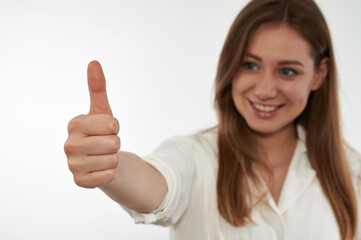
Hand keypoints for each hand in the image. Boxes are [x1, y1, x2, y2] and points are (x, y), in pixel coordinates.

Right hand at [64, 61, 119, 187]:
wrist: (102, 160)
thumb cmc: (102, 133)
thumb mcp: (103, 111)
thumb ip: (98, 88)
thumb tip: (94, 62)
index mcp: (74, 124)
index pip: (111, 124)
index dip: (116, 127)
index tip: (107, 130)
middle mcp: (69, 145)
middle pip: (113, 143)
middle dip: (116, 144)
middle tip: (107, 145)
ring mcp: (72, 165)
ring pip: (112, 160)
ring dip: (114, 158)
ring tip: (105, 156)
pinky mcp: (80, 182)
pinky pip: (109, 176)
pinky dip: (111, 173)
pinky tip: (102, 170)